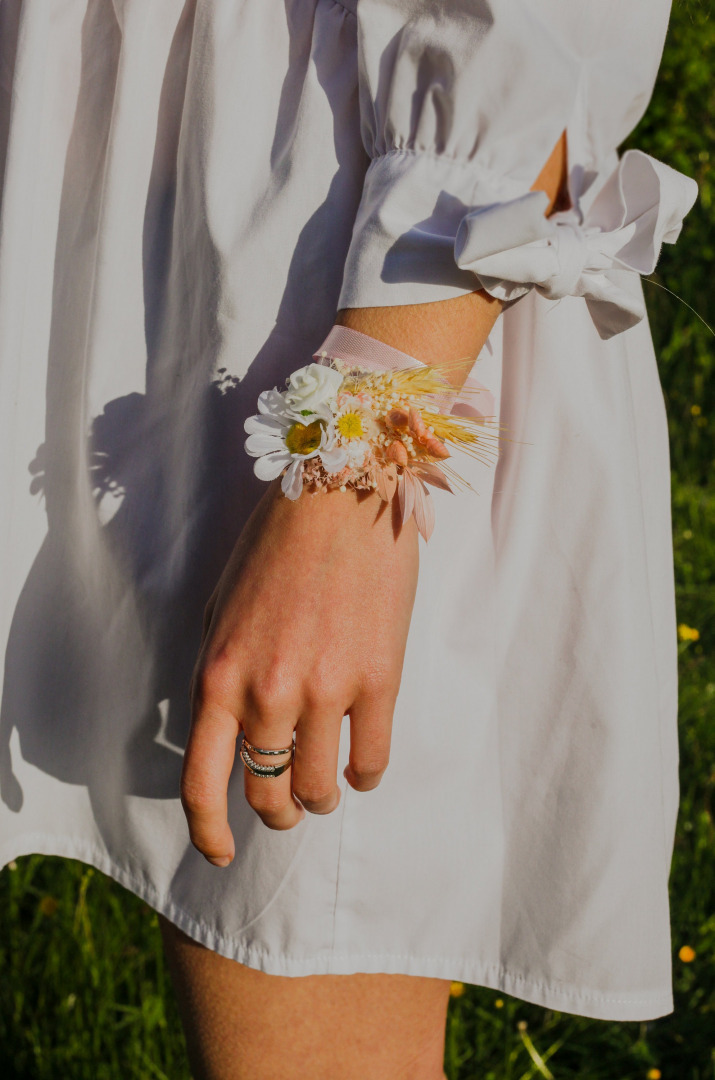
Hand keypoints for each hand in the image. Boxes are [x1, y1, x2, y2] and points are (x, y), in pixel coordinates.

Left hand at [181, 478, 418, 865]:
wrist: (341, 495)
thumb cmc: (277, 545)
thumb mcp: (222, 609)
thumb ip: (220, 674)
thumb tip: (227, 730)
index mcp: (219, 674)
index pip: (202, 781)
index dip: (208, 831)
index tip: (221, 852)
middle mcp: (267, 692)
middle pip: (266, 793)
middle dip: (276, 813)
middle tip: (287, 808)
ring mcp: (326, 689)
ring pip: (319, 787)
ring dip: (321, 798)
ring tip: (326, 787)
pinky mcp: (379, 680)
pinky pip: (372, 760)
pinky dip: (365, 775)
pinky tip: (362, 768)